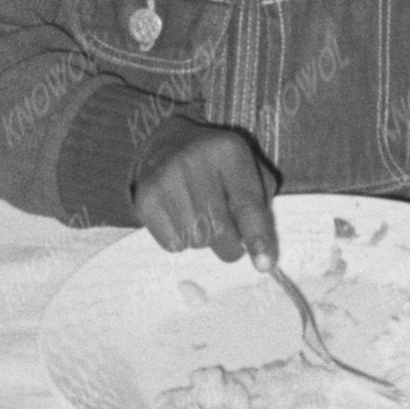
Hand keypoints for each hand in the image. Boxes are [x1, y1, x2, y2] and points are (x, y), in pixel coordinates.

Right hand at [135, 125, 281, 264]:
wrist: (168, 143)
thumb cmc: (217, 164)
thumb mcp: (247, 168)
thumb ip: (261, 203)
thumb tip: (261, 248)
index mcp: (228, 150)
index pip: (247, 202)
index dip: (257, 236)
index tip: (264, 265)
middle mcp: (194, 160)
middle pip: (219, 228)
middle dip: (231, 247)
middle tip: (232, 243)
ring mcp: (165, 178)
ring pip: (195, 239)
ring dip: (204, 240)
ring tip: (201, 218)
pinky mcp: (145, 198)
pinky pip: (172, 243)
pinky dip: (182, 241)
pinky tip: (181, 218)